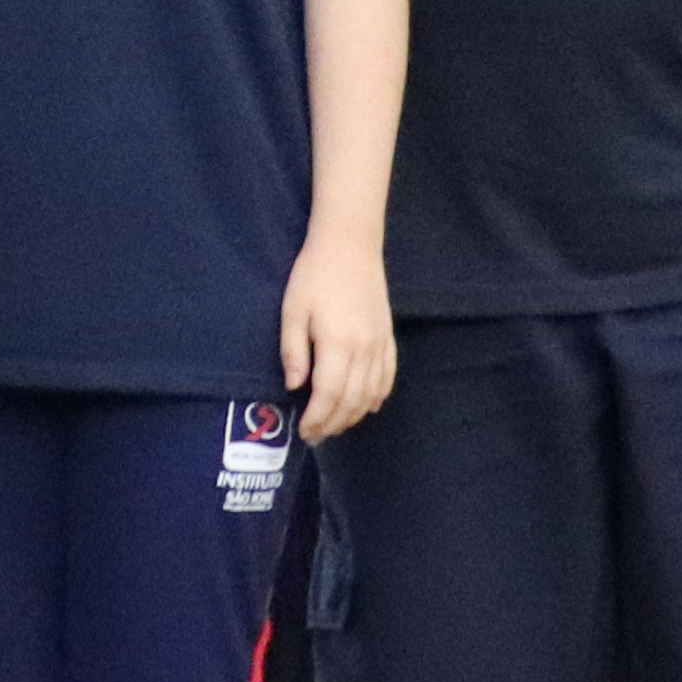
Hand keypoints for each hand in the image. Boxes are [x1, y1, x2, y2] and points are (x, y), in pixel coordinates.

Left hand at [280, 236, 395, 437]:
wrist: (350, 245)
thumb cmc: (314, 275)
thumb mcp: (293, 309)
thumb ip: (294, 350)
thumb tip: (295, 386)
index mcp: (338, 344)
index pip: (329, 395)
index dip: (317, 418)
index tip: (305, 432)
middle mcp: (364, 350)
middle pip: (351, 400)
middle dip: (333, 423)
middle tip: (316, 436)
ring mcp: (380, 344)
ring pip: (371, 393)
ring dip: (353, 415)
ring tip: (335, 426)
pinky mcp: (388, 336)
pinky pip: (388, 376)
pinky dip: (377, 396)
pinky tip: (367, 407)